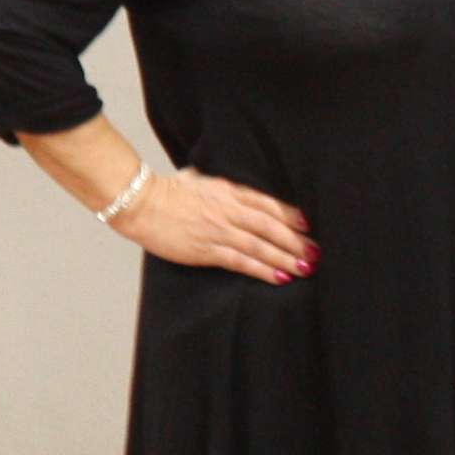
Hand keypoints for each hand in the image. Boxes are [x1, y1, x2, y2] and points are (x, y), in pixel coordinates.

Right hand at [124, 169, 314, 284]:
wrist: (139, 203)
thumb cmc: (164, 188)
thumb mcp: (197, 177)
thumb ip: (219, 185)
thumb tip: (231, 189)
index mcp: (228, 191)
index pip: (268, 204)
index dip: (291, 216)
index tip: (309, 226)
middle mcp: (228, 210)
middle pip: (271, 226)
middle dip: (296, 241)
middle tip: (316, 254)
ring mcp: (218, 230)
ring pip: (261, 246)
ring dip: (286, 258)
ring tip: (305, 268)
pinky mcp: (206, 249)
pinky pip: (241, 261)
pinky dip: (263, 270)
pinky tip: (279, 277)